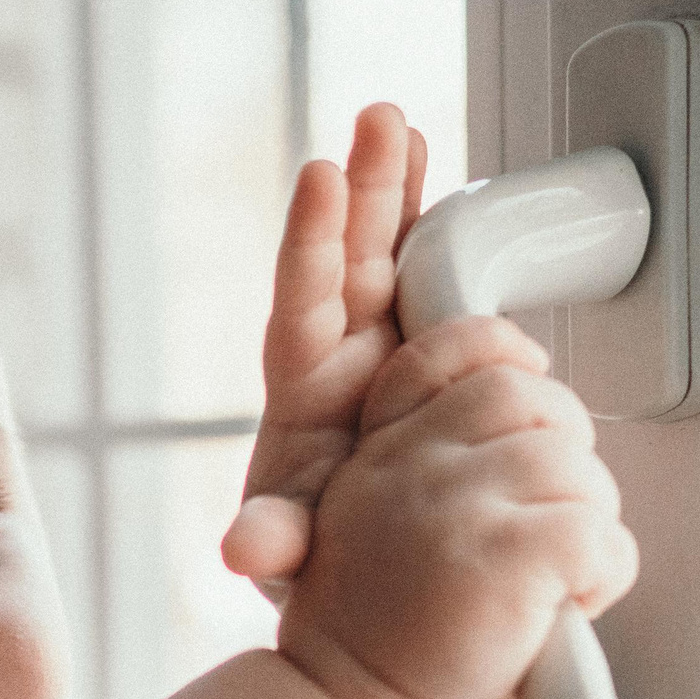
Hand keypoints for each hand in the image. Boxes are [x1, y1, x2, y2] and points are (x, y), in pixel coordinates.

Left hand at [221, 102, 427, 601]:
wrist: (382, 578)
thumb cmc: (330, 562)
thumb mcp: (296, 557)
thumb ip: (275, 541)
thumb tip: (244, 548)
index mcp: (306, 393)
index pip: (304, 304)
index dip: (312, 243)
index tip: (321, 178)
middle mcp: (345, 357)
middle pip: (352, 258)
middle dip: (365, 190)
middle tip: (377, 120)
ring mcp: (392, 349)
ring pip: (395, 255)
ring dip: (400, 192)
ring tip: (404, 127)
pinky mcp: (436, 357)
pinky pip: (442, 282)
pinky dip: (446, 233)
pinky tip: (455, 185)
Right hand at [275, 319, 638, 698]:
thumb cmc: (376, 639)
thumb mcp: (370, 526)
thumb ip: (429, 468)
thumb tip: (527, 433)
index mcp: (381, 449)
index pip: (450, 353)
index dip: (503, 356)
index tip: (528, 379)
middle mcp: (415, 463)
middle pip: (534, 401)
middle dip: (562, 460)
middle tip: (539, 529)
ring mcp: (459, 502)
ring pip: (580, 471)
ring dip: (585, 532)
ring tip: (543, 586)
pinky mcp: (509, 553)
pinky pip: (601, 535)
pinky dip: (601, 580)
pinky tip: (558, 610)